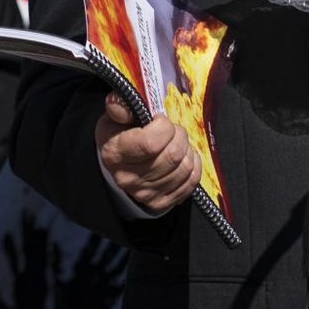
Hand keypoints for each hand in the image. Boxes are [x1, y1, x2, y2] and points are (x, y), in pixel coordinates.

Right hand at [96, 92, 195, 213]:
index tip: (160, 120)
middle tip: (172, 130)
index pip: (151, 143)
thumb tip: (122, 105)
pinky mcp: (159, 203)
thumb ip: (120, 106)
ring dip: (187, 150)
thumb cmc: (121, 133)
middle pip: (173, 155)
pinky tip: (183, 158)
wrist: (119, 162)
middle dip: (179, 135)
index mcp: (114, 153)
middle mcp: (127, 178)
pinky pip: (190, 182)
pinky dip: (193, 166)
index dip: (164, 126)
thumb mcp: (116, 116)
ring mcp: (144, 193)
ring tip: (176, 143)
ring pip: (184, 168)